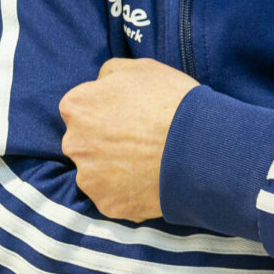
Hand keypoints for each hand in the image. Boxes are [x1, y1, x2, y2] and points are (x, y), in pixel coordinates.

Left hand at [58, 57, 198, 220]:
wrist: (199, 147)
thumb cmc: (171, 101)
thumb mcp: (139, 68)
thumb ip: (108, 75)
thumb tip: (100, 85)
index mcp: (77, 107)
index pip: (80, 109)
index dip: (104, 111)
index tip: (126, 115)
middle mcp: (74, 144)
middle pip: (83, 142)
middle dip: (103, 141)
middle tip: (136, 141)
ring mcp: (89, 178)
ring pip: (95, 172)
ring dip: (113, 169)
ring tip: (145, 163)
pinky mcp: (107, 205)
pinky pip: (112, 197)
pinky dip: (127, 192)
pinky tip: (148, 181)